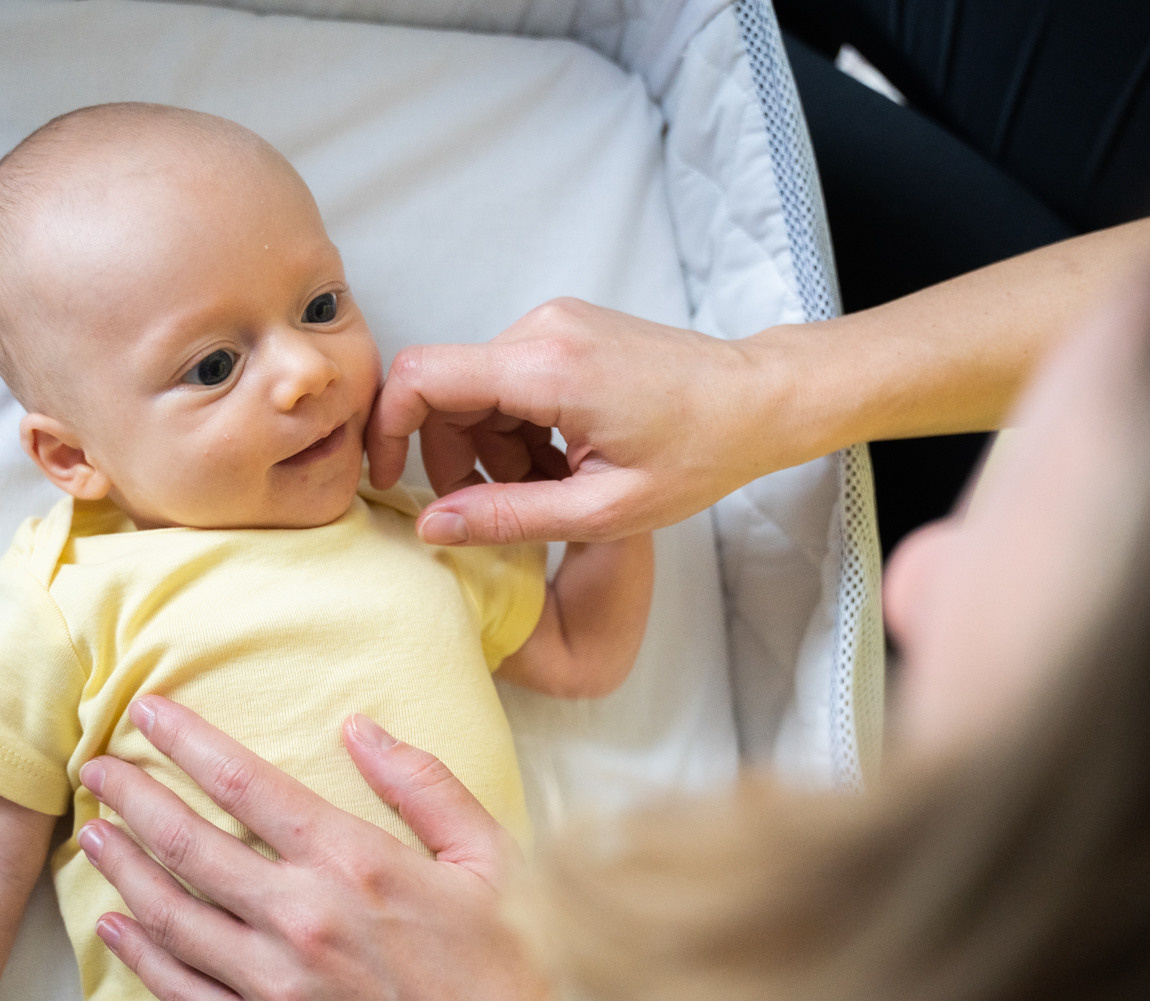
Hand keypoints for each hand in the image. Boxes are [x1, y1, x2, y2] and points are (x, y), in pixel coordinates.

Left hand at [76, 697, 595, 1000]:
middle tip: (95, 768)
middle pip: (187, 845)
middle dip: (131, 798)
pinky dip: (140, 957)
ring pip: (171, 916)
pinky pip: (182, 993)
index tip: (146, 711)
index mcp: (353, 862)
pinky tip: (113, 927)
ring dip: (121, 869)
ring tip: (92, 833)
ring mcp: (278, 985)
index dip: (186, 743)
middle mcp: (302, 918)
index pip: (245, 785)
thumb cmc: (503, 964)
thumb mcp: (486, 856)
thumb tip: (358, 727)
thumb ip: (422, 783)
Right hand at [367, 298, 812, 544]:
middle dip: (454, 455)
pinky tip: (560, 461)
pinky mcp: (564, 330)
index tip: (388, 478)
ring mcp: (554, 323)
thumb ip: (509, 518)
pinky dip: (516, 428)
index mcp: (548, 367)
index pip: (423, 376)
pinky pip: (507, 380)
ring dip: (491, 448)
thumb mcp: (604, 510)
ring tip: (550, 488)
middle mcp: (542, 329)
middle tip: (502, 507)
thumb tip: (431, 528)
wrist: (760, 400)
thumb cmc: (701, 452)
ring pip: (475, 389)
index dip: (388, 428)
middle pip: (446, 390)